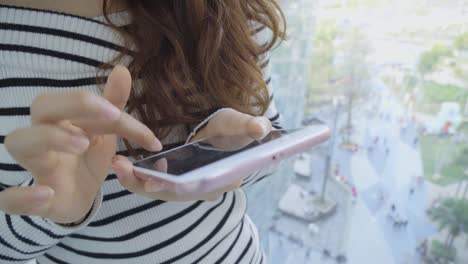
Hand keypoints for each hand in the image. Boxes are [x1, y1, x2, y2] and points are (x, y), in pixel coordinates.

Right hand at [1, 66, 161, 223]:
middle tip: (110, 115)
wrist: (78, 198)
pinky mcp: (32, 202)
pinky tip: (46, 194)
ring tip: (82, 144)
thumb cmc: (86, 159)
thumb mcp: (104, 132)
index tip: (124, 114)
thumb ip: (113, 104)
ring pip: (20, 143)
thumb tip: (122, 70)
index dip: (100, 103)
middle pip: (42, 108)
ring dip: (50, 139)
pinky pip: (9, 199)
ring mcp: (36, 168)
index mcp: (62, 119)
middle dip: (73, 105)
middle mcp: (45, 137)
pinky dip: (21, 196)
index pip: (76, 101)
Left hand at [111, 108, 271, 200]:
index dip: (174, 188)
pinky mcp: (178, 179)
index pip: (196, 190)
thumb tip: (260, 128)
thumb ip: (250, 126)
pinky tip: (125, 162)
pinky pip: (157, 182)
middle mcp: (204, 188)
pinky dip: (141, 176)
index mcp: (222, 179)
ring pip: (161, 190)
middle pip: (173, 194)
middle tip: (121, 169)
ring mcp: (190, 185)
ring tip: (117, 163)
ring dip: (139, 180)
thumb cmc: (237, 129)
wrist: (230, 133)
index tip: (151, 182)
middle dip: (146, 184)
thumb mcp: (242, 124)